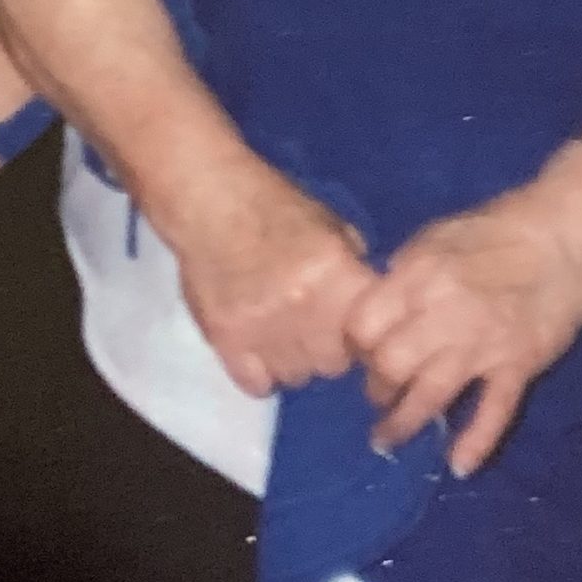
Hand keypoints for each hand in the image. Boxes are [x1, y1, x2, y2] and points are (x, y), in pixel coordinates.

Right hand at [174, 168, 377, 398]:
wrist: (208, 197)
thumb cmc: (271, 204)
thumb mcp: (329, 223)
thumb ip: (353, 268)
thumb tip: (373, 305)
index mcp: (337, 276)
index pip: (369, 341)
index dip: (360, 338)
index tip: (348, 332)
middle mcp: (307, 307)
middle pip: (334, 365)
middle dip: (325, 349)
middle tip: (308, 327)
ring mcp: (265, 328)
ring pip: (296, 377)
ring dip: (291, 360)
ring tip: (277, 332)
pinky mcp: (227, 339)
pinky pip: (256, 384)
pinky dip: (257, 373)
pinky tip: (254, 348)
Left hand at [346, 169, 581, 476]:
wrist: (565, 237)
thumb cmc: (495, 229)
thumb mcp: (435, 236)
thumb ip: (404, 273)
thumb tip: (379, 303)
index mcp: (418, 276)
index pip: (364, 324)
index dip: (354, 345)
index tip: (356, 354)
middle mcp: (442, 314)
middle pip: (390, 365)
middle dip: (375, 387)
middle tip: (375, 394)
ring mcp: (482, 345)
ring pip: (430, 396)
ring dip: (403, 424)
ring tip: (386, 440)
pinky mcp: (518, 366)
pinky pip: (493, 413)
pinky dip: (475, 443)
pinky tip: (458, 465)